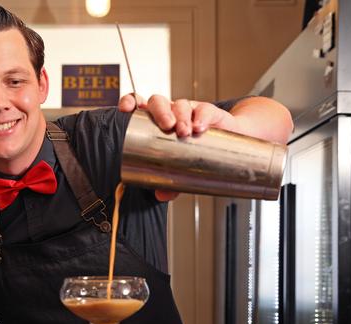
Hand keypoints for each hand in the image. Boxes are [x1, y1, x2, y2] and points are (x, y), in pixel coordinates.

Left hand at [118, 93, 234, 200]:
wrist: (225, 149)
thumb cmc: (191, 154)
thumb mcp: (178, 170)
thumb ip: (169, 182)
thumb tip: (161, 195)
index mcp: (154, 121)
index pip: (138, 105)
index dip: (130, 102)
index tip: (125, 109)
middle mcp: (168, 112)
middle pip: (158, 102)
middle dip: (161, 112)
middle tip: (167, 126)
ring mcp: (188, 110)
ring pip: (180, 105)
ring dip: (182, 116)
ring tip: (185, 132)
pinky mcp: (208, 112)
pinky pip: (204, 109)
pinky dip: (202, 116)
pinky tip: (200, 127)